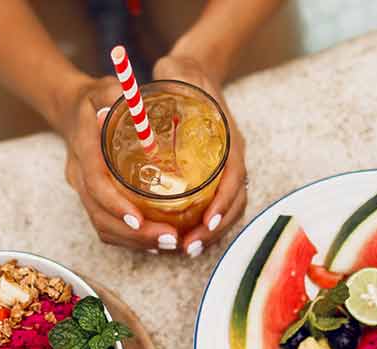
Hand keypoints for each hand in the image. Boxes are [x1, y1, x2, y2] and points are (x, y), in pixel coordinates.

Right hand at [51, 76, 178, 250]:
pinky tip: (157, 241)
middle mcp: (80, 176)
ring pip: (103, 226)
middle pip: (100, 216)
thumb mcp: (104, 89)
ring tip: (170, 243)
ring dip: (135, 241)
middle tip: (170, 238)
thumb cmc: (92, 98)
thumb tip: (140, 106)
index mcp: (83, 150)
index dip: (116, 206)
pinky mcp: (94, 198)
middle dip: (134, 234)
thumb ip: (118, 95)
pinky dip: (131, 238)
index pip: (96, 185)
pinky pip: (107, 225)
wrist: (70, 109)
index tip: (140, 219)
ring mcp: (85, 190)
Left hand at [152, 54, 247, 257]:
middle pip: (234, 201)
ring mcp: (225, 166)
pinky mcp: (214, 173)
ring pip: (227, 208)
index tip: (205, 221)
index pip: (233, 176)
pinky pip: (216, 205)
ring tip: (186, 250)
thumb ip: (167, 79)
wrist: (197, 71)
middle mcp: (231, 155)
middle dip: (214, 229)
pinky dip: (204, 224)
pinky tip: (184, 237)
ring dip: (209, 234)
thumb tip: (142, 95)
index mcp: (228, 137)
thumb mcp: (176, 71)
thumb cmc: (184, 73)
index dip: (222, 202)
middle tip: (188, 247)